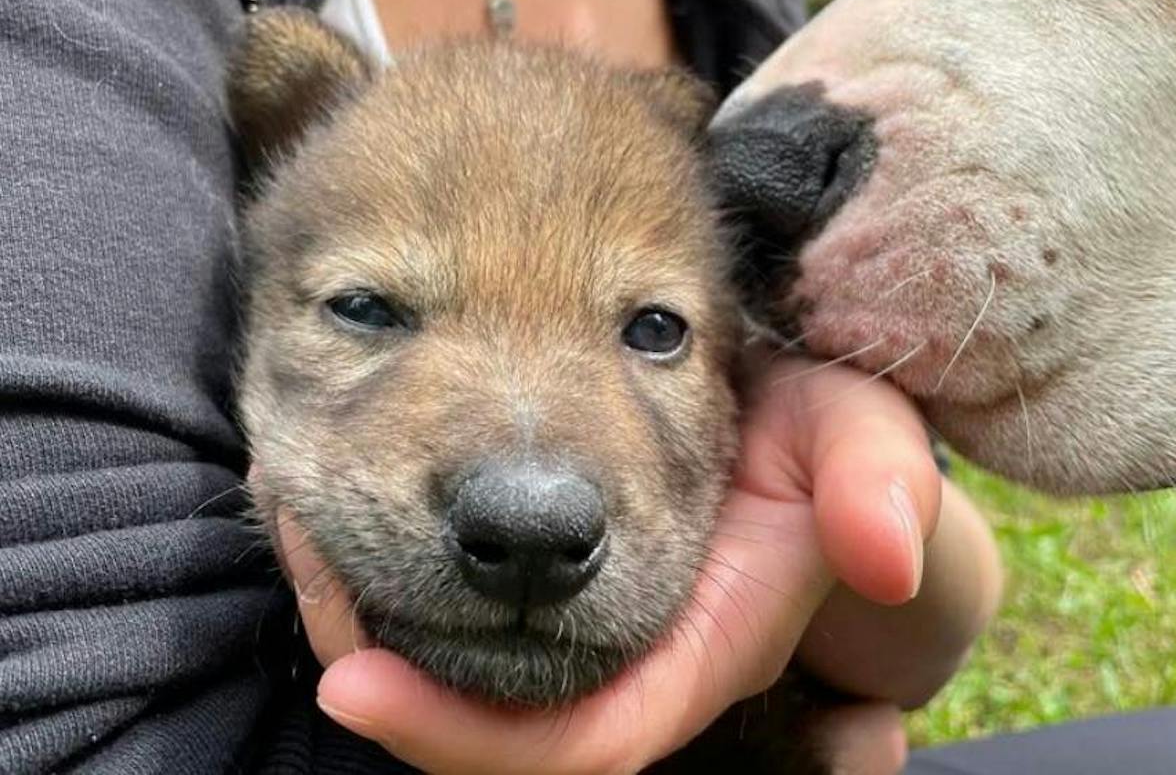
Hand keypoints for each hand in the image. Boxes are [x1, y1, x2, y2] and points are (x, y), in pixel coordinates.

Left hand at [274, 356, 941, 774]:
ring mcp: (581, 638)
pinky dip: (383, 579)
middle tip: (295, 551)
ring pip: (455, 680)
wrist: (818, 452)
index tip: (349, 685)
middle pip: (487, 734)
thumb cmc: (833, 447)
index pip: (580, 739)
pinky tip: (333, 499)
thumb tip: (882, 547)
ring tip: (293, 515)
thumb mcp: (865, 436)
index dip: (463, 735)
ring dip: (367, 617)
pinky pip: (449, 627)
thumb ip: (877, 481)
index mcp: (700, 648)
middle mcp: (630, 665)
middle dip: (382, 677)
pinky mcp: (546, 599)